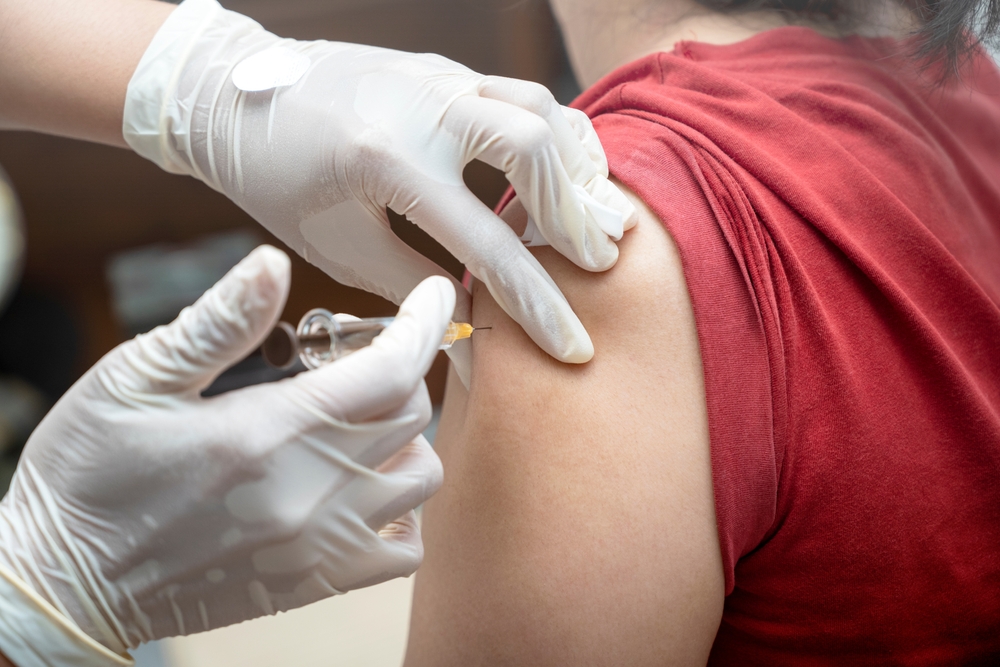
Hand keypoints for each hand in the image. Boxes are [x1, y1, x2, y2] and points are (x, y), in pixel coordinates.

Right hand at [0, 246, 448, 652]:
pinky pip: (404, 547)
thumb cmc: (89, 473)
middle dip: (397, 368)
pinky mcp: (317, 584)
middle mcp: (308, 493)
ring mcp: (319, 546)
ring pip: (420, 476)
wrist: (65, 583)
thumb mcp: (134, 379)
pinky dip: (401, 508)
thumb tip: (274, 264)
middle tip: (347, 358)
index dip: (424, 320)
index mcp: (266, 432)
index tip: (435, 293)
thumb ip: (218, 323)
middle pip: (411, 414)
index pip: (390, 368)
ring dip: (404, 435)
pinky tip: (360, 485)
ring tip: (354, 419)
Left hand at [123, 0, 636, 373]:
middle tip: (596, 265)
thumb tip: (471, 335)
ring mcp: (438, 78)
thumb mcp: (338, 246)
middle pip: (535, 147)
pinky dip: (556, 134)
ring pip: (541, 106)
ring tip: (595, 219)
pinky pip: (521, 93)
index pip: (486, 242)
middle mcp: (423, 107)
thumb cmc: (275, 179)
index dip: (536, 303)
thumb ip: (414, 286)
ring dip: (576, 168)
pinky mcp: (443, 70)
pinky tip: (566, 172)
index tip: (571, 346)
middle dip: (574, 216)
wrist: (233, 94)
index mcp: (386, 161)